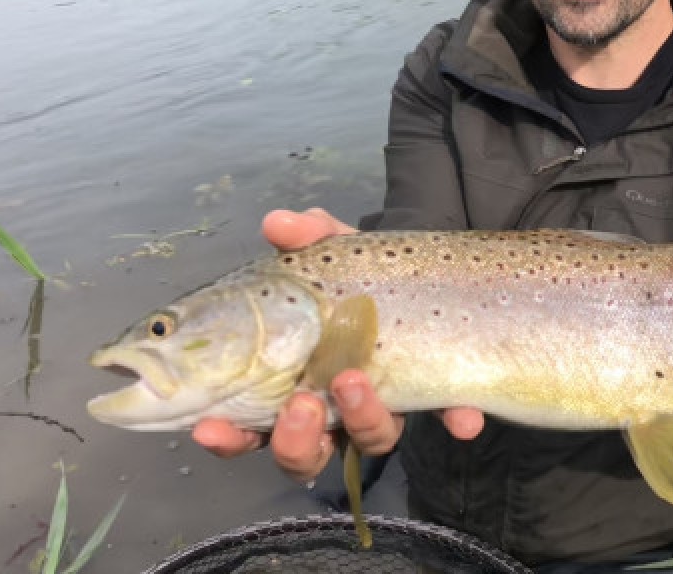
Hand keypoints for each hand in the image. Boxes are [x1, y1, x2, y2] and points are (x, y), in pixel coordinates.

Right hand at [191, 208, 484, 483]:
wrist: (432, 264)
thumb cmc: (362, 269)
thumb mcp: (335, 249)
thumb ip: (308, 235)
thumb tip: (278, 222)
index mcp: (293, 378)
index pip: (249, 424)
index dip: (228, 435)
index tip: (210, 427)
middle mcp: (336, 405)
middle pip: (306, 451)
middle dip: (296, 440)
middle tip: (299, 406)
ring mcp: (389, 402)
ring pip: (370, 439)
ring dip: (361, 418)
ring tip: (355, 379)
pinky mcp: (440, 393)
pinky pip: (451, 416)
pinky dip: (456, 416)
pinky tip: (462, 416)